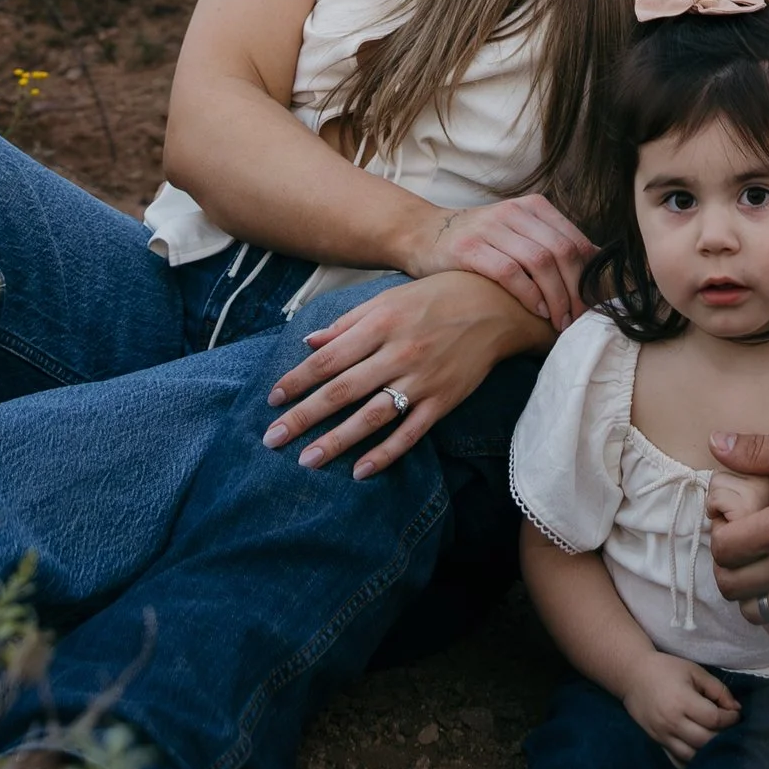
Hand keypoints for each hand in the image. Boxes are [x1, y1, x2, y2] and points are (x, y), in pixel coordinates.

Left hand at [262, 269, 537, 475]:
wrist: (496, 304)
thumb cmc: (436, 297)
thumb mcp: (388, 299)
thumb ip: (347, 323)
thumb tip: (309, 343)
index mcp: (380, 324)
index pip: (327, 359)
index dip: (296, 381)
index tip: (272, 400)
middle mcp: (397, 353)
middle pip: (340, 391)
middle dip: (303, 417)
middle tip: (271, 439)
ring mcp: (422, 380)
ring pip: (370, 416)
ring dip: (336, 440)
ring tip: (306, 460)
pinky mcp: (443, 401)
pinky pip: (410, 433)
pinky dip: (385, 454)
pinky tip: (359, 471)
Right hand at [419, 191, 596, 329]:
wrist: (423, 234)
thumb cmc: (479, 241)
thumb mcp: (517, 233)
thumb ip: (550, 244)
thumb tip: (594, 266)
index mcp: (533, 206)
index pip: (574, 240)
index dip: (588, 275)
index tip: (592, 303)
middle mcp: (514, 212)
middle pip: (561, 251)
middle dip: (576, 289)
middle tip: (579, 318)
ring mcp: (491, 227)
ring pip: (540, 261)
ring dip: (556, 296)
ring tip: (560, 320)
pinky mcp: (469, 247)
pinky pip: (509, 271)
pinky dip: (528, 293)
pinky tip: (536, 310)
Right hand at [623, 652, 739, 764]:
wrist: (633, 676)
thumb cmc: (666, 668)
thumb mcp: (694, 671)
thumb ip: (717, 689)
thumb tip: (736, 708)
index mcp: (682, 701)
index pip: (714, 719)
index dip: (730, 718)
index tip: (736, 714)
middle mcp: (672, 722)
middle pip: (705, 740)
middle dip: (723, 736)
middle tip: (730, 728)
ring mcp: (663, 736)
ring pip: (693, 756)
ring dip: (709, 751)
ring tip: (717, 740)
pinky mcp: (658, 743)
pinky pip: (678, 761)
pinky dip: (692, 761)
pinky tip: (701, 754)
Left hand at [706, 429, 768, 636]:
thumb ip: (756, 451)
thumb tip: (715, 442)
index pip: (723, 549)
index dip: (718, 534)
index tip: (729, 523)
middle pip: (731, 586)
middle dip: (725, 565)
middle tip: (738, 546)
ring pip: (755, 613)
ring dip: (747, 593)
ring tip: (756, 570)